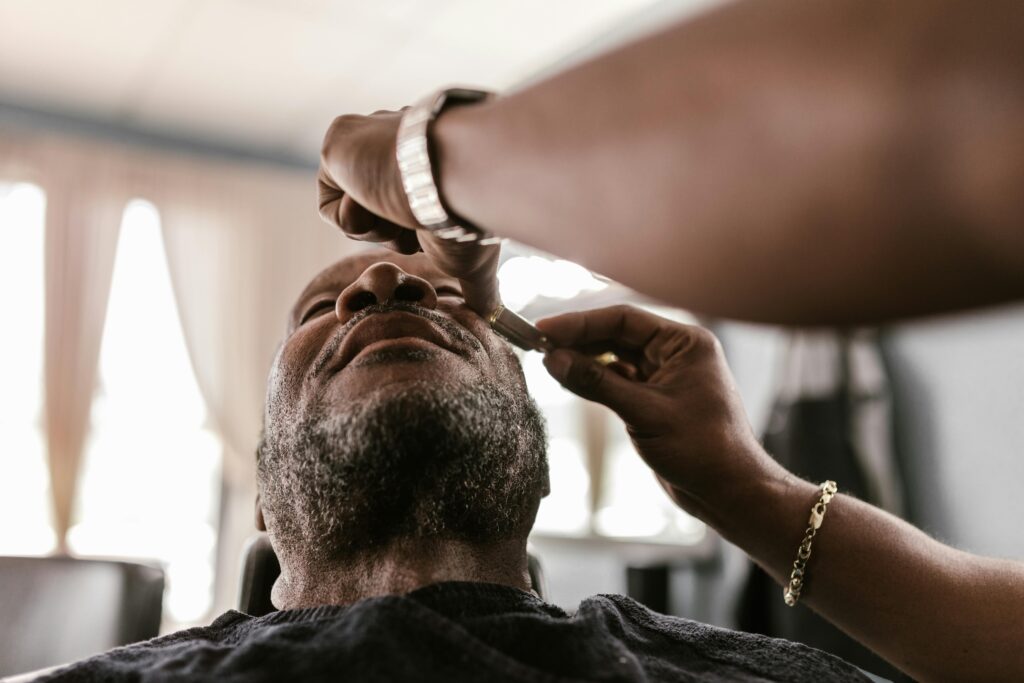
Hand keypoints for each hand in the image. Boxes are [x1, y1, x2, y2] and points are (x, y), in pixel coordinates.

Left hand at [318, 110, 500, 312]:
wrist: (455, 176)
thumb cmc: (472, 215)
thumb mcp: (474, 260)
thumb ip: (478, 288)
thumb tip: (492, 314)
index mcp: (433, 161)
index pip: (409, 210)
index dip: (419, 231)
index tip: (434, 229)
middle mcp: (401, 143)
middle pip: (380, 214)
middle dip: (399, 230)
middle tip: (419, 221)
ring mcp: (369, 140)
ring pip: (356, 212)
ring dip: (380, 225)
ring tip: (403, 203)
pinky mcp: (337, 143)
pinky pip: (330, 207)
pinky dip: (354, 218)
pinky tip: (378, 195)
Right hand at [536, 305, 784, 517]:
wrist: (728, 493)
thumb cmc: (702, 450)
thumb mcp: (643, 412)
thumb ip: (597, 383)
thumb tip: (553, 358)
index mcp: (685, 343)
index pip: (625, 319)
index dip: (581, 322)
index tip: (545, 328)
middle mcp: (676, 354)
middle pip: (617, 335)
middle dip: (579, 340)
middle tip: (539, 344)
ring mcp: (665, 376)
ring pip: (615, 358)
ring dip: (584, 359)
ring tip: (548, 362)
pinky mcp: (655, 400)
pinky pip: (618, 381)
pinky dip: (594, 380)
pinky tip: (570, 380)